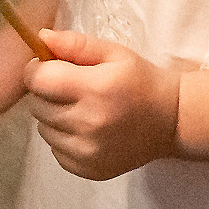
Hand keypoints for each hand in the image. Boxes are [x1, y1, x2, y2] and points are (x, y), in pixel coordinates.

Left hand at [23, 27, 180, 181]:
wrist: (172, 121)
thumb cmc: (141, 81)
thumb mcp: (113, 53)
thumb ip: (75, 44)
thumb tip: (41, 38)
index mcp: (95, 89)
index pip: (38, 80)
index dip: (36, 70)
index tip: (47, 67)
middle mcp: (89, 124)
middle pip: (37, 105)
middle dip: (45, 92)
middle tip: (68, 87)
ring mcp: (88, 152)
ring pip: (43, 129)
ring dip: (52, 116)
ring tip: (79, 108)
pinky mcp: (89, 170)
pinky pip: (54, 150)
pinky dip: (62, 138)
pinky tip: (84, 129)